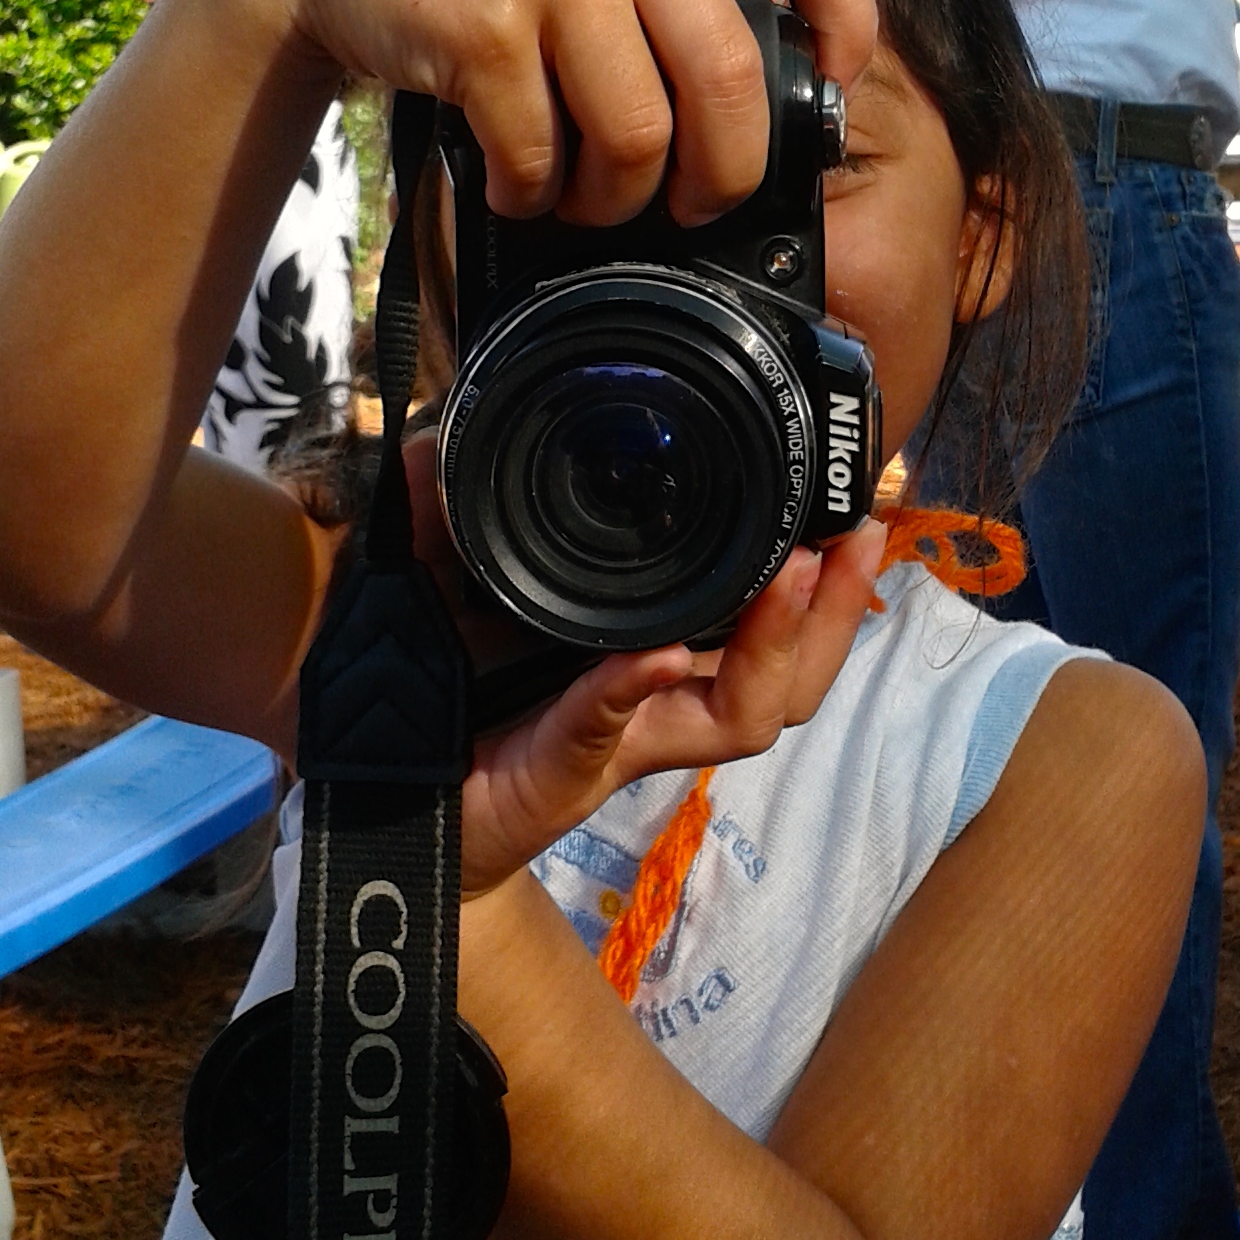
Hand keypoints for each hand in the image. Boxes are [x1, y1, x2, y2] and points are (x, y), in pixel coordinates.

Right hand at [222, 0, 878, 227]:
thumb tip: (775, 72)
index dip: (847, 20)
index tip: (832, 78)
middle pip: (727, 79)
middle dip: (721, 172)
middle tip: (696, 202)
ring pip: (637, 135)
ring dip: (615, 196)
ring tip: (587, 197)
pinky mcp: (484, 26)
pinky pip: (542, 154)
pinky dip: (533, 192)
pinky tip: (517, 182)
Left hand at [394, 431, 885, 894]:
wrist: (382, 802)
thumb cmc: (435, 705)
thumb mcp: (443, 592)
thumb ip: (447, 521)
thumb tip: (437, 437)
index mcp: (650, 659)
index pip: (765, 626)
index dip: (824, 585)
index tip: (854, 515)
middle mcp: (655, 704)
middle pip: (787, 677)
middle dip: (835, 611)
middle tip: (858, 538)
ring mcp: (618, 741)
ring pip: (740, 715)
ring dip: (777, 641)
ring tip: (794, 576)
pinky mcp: (557, 772)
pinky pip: (603, 729)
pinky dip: (631, 691)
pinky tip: (657, 658)